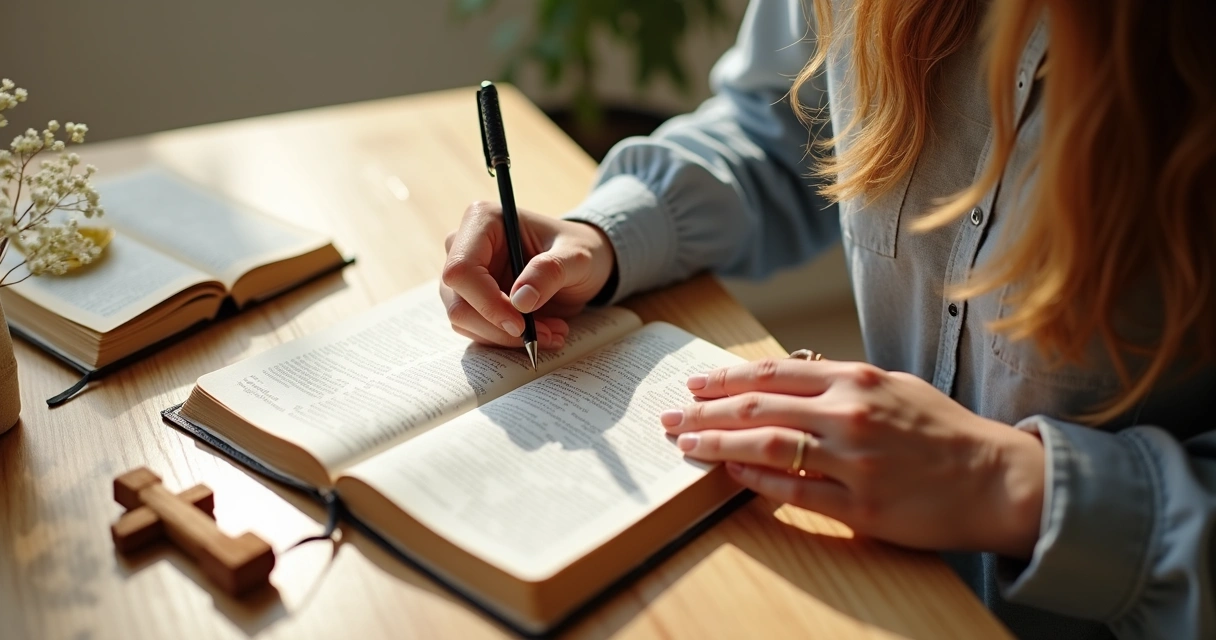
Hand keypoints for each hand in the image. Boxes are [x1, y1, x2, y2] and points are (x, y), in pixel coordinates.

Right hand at [440, 201, 615, 349]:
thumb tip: (520, 301)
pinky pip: (476, 330)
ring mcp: (465, 276)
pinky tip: (541, 331)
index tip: (519, 324)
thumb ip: (550, 272)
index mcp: (483, 220)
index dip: (487, 302)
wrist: (579, 263)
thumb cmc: (578, 249)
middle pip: (459, 302)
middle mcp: (463, 246)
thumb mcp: (577, 257)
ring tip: (552, 332)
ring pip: (464, 321)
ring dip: (507, 337)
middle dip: (501, 327)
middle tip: (547, 335)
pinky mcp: (471, 299)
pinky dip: (508, 339)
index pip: (462, 269)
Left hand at [660, 358, 1044, 557]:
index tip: (693, 384)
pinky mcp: (860, 506)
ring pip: (768, 447)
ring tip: (687, 446)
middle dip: (705, 412)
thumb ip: (841, 382)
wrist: (995, 478)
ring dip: (719, 446)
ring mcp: (854, 461)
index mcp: (857, 379)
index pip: (772, 374)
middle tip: (671, 417)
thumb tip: (788, 379)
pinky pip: (795, 492)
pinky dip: (757, 483)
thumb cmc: (942, 430)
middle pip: (757, 408)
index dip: (724, 379)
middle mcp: (850, 414)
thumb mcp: (894, 386)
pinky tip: (731, 477)